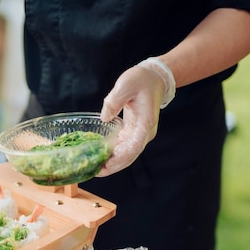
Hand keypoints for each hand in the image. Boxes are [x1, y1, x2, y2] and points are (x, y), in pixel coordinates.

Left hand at [97, 58, 174, 175]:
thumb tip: (104, 118)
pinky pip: (124, 148)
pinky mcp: (134, 133)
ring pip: (127, 155)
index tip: (107, 164)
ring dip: (112, 163)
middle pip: (130, 156)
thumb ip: (114, 101)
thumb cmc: (141, 80)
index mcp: (145, 123)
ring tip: (95, 168)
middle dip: (113, 166)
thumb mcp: (126, 84)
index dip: (121, 158)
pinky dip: (113, 155)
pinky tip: (100, 158)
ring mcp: (140, 134)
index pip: (134, 146)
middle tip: (96, 171)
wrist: (153, 78)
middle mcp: (144, 133)